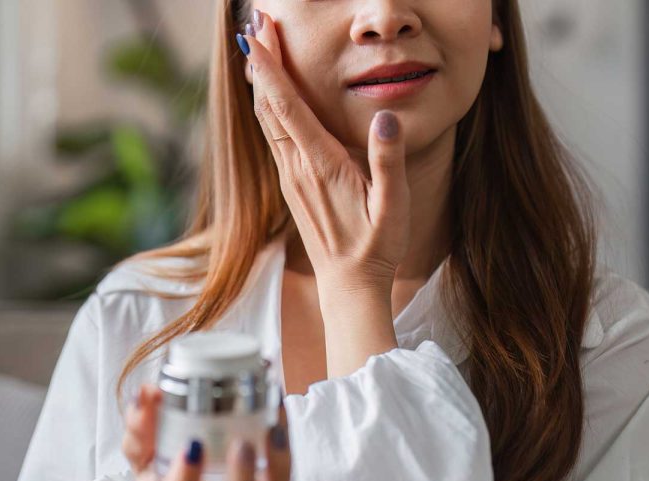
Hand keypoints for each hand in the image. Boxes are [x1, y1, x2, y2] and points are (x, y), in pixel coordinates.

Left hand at [240, 11, 410, 296]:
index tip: (259, 37)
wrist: (350, 286)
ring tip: (255, 48)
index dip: (271, 69)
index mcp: (322, 164)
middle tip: (254, 24)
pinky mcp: (293, 186)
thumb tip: (386, 116)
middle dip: (260, 63)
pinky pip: (273, 137)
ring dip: (260, 82)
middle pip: (270, 105)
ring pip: (267, 120)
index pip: (289, 107)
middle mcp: (298, 167)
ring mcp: (292, 178)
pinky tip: (267, 95)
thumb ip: (389, 159)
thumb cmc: (377, 245)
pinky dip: (267, 107)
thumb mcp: (394, 204)